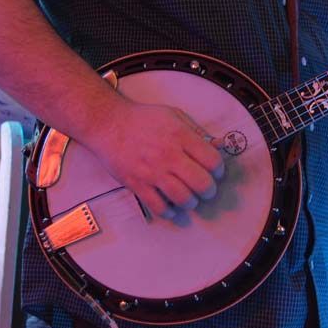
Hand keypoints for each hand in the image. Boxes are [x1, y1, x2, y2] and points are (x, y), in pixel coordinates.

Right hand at [81, 97, 223, 218]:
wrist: (108, 124)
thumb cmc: (143, 118)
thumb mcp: (174, 115)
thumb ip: (196, 131)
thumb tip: (218, 145)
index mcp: (180, 136)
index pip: (212, 160)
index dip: (219, 170)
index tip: (215, 172)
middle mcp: (168, 155)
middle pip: (201, 183)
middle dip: (209, 190)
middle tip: (205, 190)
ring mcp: (152, 171)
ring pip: (183, 198)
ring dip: (191, 203)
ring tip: (189, 199)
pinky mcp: (137, 183)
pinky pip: (158, 206)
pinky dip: (168, 212)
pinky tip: (171, 208)